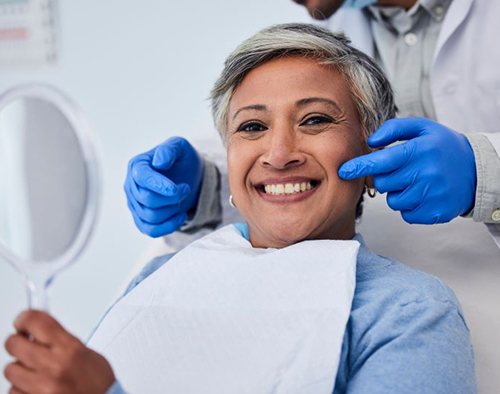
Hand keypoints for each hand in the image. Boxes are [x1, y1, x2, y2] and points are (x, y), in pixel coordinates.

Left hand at [4, 310, 114, 393]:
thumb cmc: (98, 384)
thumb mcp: (86, 354)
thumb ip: (62, 340)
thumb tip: (39, 331)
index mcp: (70, 349)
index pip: (36, 322)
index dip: (25, 318)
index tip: (23, 321)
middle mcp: (53, 367)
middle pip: (14, 344)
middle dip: (18, 342)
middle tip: (24, 344)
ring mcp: (41, 388)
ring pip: (11, 369)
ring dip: (20, 368)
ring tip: (35, 371)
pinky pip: (13, 391)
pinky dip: (21, 388)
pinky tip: (34, 387)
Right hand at [124, 136, 203, 236]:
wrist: (187, 176)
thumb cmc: (182, 159)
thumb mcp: (180, 147)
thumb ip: (169, 149)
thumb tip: (159, 162)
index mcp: (137, 165)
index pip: (142, 178)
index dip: (159, 185)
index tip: (177, 189)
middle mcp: (131, 185)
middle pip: (147, 199)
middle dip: (172, 197)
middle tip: (185, 188)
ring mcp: (134, 204)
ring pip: (150, 216)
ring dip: (172, 210)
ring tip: (182, 199)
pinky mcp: (141, 219)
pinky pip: (151, 230)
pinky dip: (168, 226)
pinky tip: (181, 216)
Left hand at [338, 118, 476, 223]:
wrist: (477, 171)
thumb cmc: (442, 147)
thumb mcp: (422, 128)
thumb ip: (393, 129)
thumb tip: (371, 141)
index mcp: (419, 151)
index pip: (381, 161)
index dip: (359, 167)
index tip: (343, 171)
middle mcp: (425, 173)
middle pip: (383, 183)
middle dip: (386, 178)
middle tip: (402, 170)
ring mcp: (431, 195)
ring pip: (393, 201)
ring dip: (398, 193)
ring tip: (416, 181)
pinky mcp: (434, 213)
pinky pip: (406, 214)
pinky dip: (410, 206)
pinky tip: (423, 194)